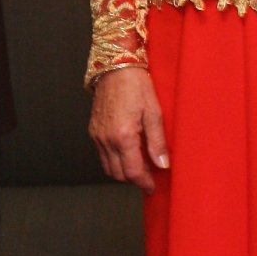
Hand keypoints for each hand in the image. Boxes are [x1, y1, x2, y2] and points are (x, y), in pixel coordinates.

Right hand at [89, 65, 169, 193]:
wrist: (116, 67)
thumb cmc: (136, 86)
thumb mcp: (154, 113)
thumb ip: (157, 142)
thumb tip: (162, 165)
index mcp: (123, 136)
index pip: (133, 172)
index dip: (144, 183)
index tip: (153, 187)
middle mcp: (107, 139)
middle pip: (119, 174)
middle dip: (134, 179)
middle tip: (149, 176)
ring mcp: (97, 136)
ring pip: (108, 168)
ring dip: (123, 172)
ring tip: (139, 166)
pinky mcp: (93, 131)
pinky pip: (102, 155)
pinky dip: (114, 161)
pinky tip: (127, 153)